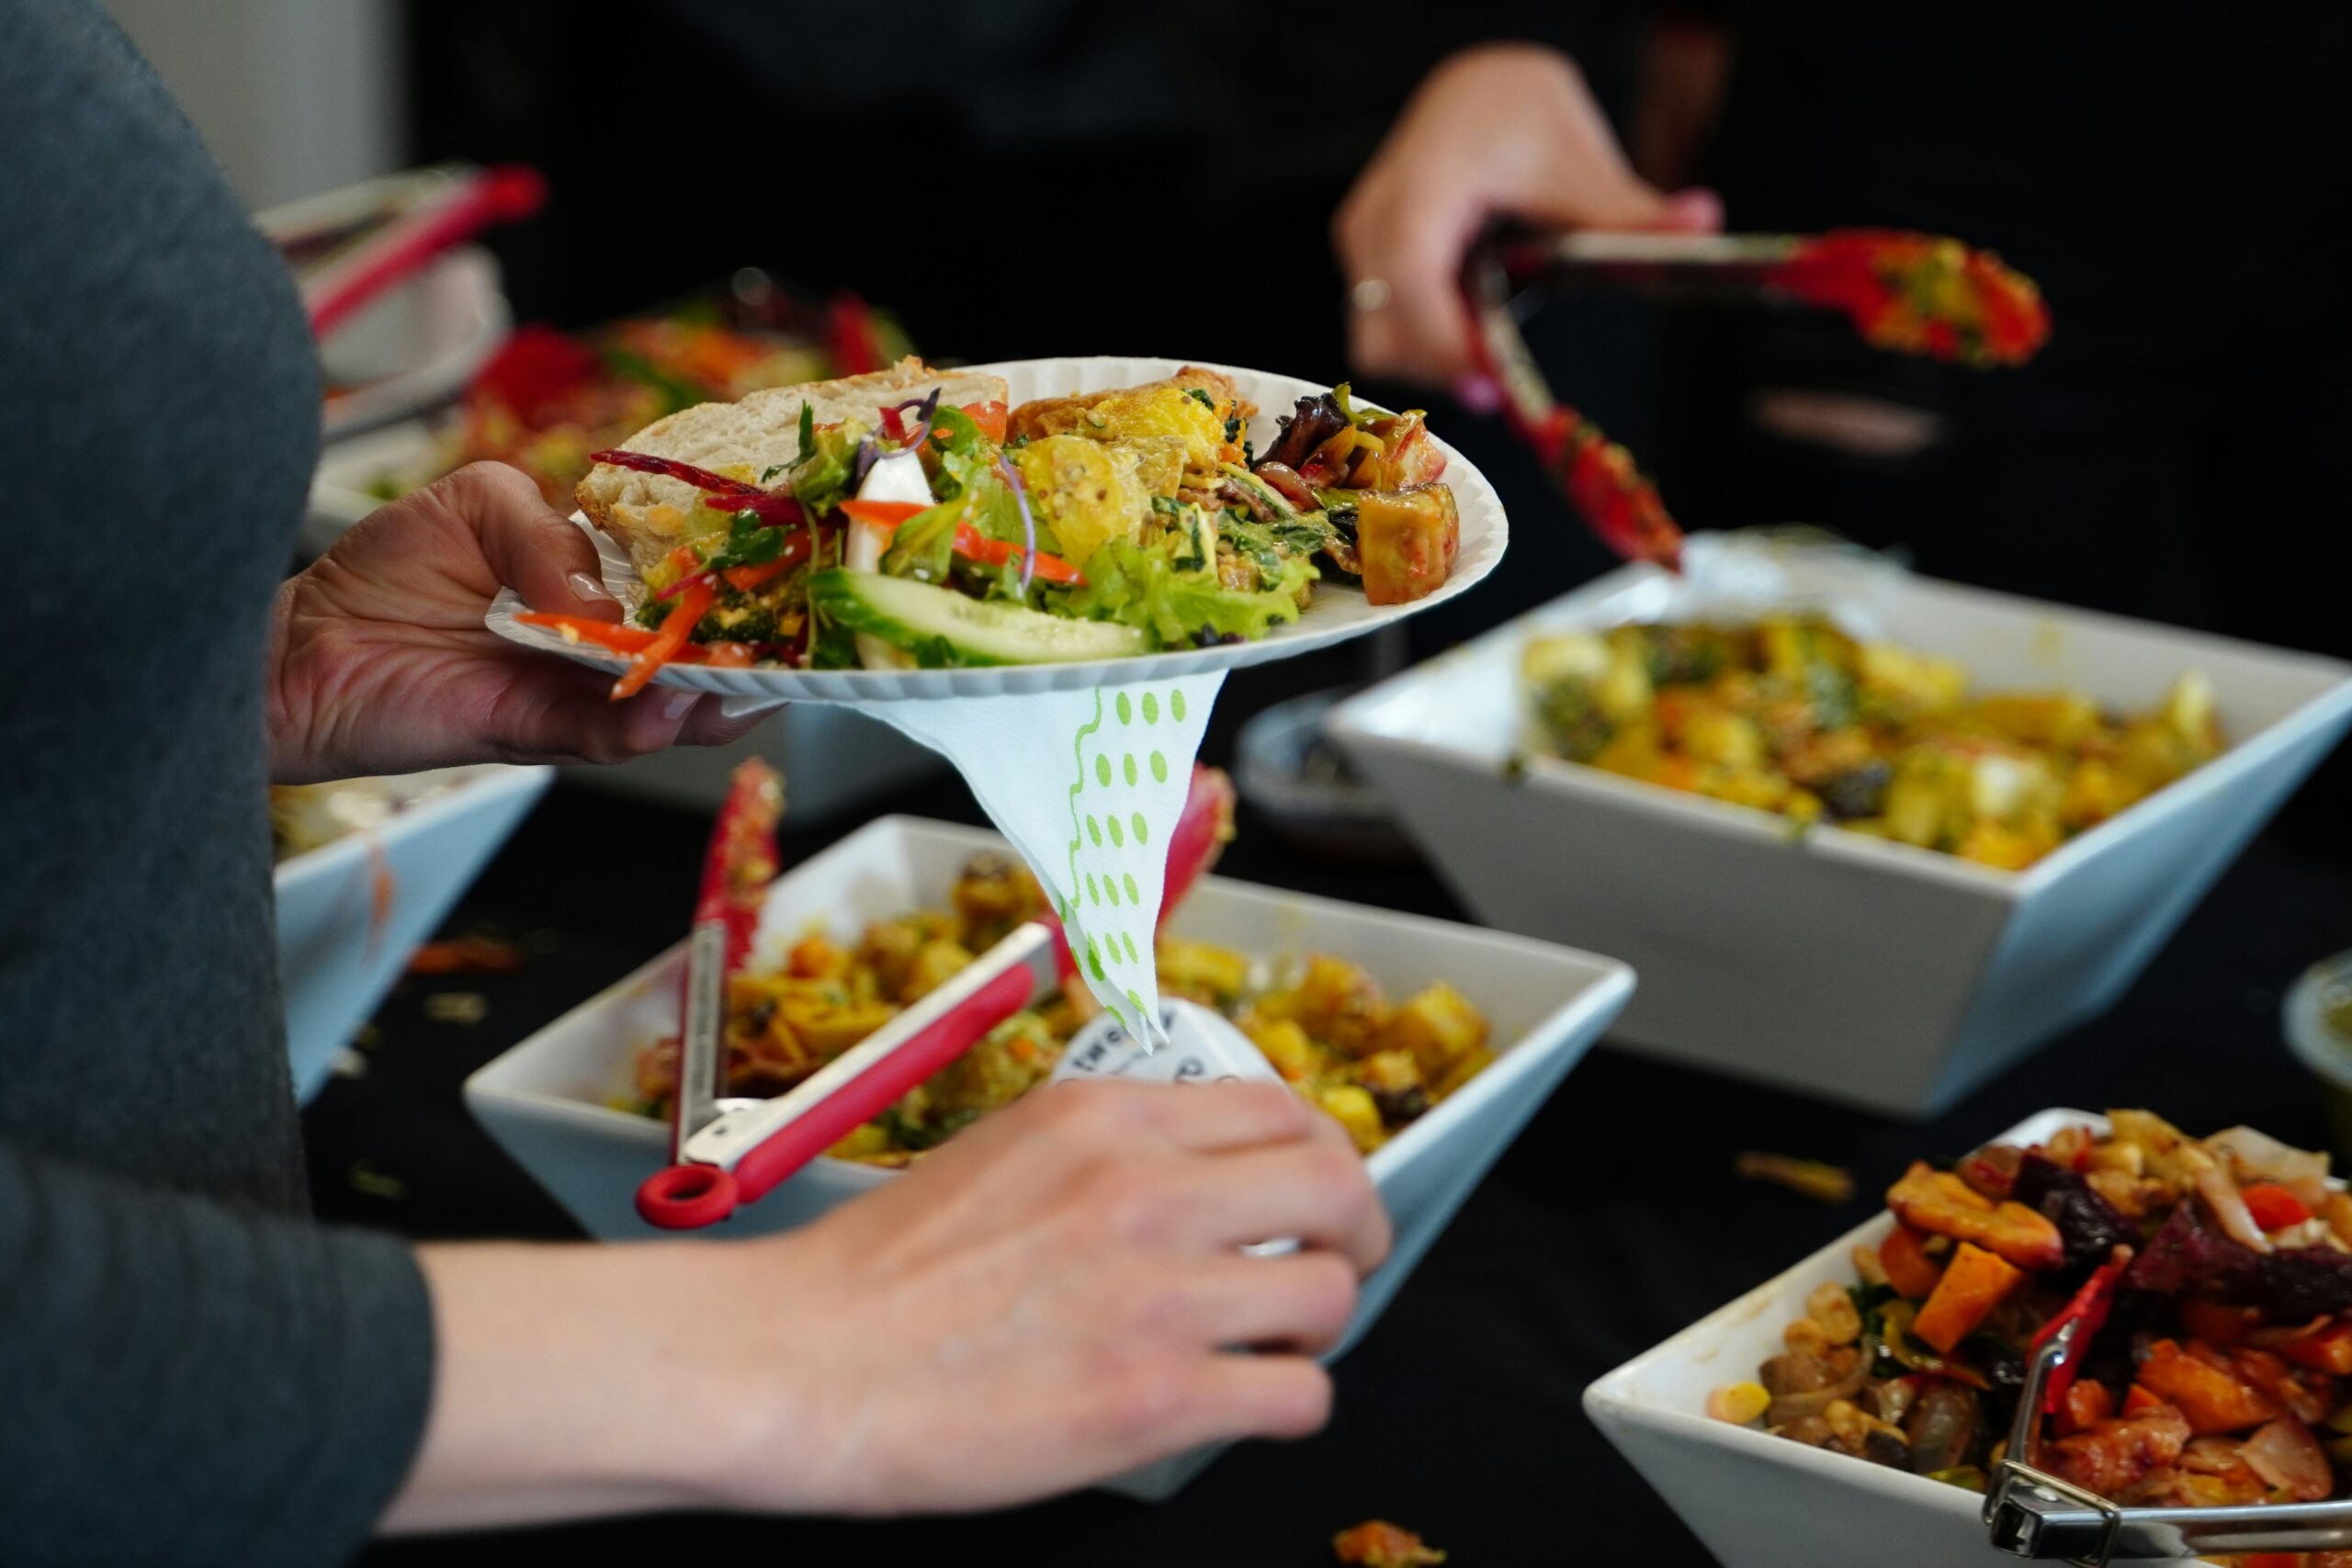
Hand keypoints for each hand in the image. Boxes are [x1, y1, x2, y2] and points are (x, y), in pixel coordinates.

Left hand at [268, 461, 760, 781]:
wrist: (299, 648)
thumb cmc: (385, 572)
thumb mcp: (478, 503)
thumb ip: (547, 533)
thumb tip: (598, 600)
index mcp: (593, 582)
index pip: (679, 579)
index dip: (730, 579)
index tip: (780, 571)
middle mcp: (595, 645)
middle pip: (691, 650)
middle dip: (747, 650)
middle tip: (795, 641)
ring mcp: (571, 693)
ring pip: (662, 703)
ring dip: (710, 696)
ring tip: (748, 683)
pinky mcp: (532, 732)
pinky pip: (601, 733)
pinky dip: (641, 724)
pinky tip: (671, 706)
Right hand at [388, 1081, 1386, 1531]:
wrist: (801, 1364)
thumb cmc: (877, 1274)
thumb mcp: (1004, 1154)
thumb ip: (1107, 1150)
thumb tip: (1193, 1169)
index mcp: (1106, 1119)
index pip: (1281, 1108)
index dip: (1320, 1154)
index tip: (1315, 1188)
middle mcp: (1147, 1190)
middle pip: (1334, 1187)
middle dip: (1354, 1231)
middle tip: (1338, 1265)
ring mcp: (1159, 1294)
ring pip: (1329, 1296)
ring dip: (1318, 1326)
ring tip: (1278, 1344)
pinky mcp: (1156, 1398)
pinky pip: (1299, 1396)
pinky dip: (1290, 1404)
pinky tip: (1247, 1404)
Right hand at [1333, 43, 1723, 393]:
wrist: (1473, 90)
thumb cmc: (1515, 112)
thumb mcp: (1578, 158)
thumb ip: (1627, 210)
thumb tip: (1703, 221)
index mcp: (1423, 185)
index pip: (1409, 275)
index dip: (1439, 337)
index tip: (1488, 381)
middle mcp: (1375, 221)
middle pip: (1384, 328)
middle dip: (1440, 367)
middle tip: (1505, 389)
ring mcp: (1363, 246)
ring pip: (1378, 340)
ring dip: (1434, 362)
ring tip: (1494, 357)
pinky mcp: (1370, 267)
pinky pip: (1387, 329)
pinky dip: (1429, 345)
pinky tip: (1477, 335)